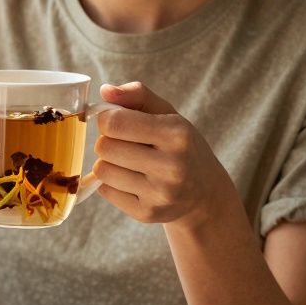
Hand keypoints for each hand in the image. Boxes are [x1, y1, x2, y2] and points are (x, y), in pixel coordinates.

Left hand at [92, 82, 236, 226]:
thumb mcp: (167, 114)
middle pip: (105, 147)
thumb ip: (137, 95)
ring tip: (130, 163)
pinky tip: (132, 181)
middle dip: (108, 141)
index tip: (116, 121)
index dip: (107, 119)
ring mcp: (160, 194)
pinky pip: (105, 191)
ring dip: (109, 163)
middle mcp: (172, 167)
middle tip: (126, 144)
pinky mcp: (147, 214)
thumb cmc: (179, 146)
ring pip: (102, 170)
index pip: (115, 122)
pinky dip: (112, 183)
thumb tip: (105, 90)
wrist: (204, 192)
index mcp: (177, 135)